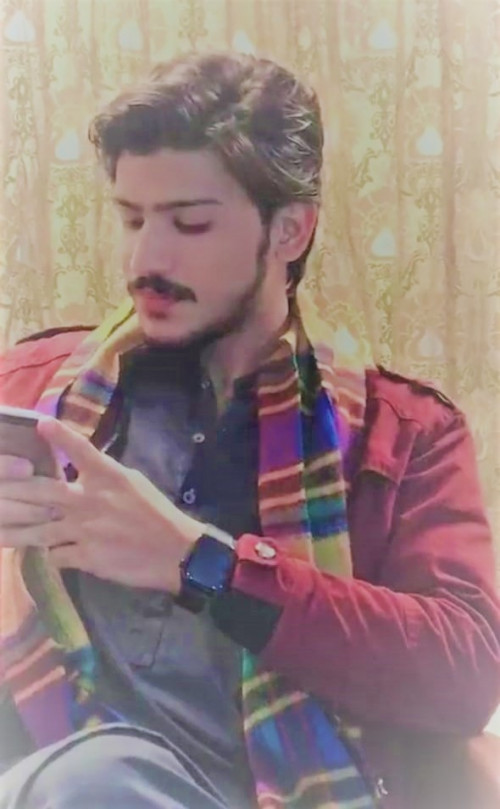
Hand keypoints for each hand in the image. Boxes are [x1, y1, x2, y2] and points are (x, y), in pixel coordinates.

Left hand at [0, 419, 200, 591]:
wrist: (176, 551)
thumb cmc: (156, 514)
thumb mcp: (133, 483)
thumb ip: (103, 475)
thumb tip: (77, 470)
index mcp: (108, 476)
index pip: (80, 449)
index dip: (59, 435)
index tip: (41, 423)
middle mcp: (90, 500)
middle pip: (40, 491)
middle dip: (10, 490)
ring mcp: (84, 530)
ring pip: (36, 530)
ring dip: (12, 530)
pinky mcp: (85, 557)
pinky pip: (54, 555)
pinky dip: (46, 554)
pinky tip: (38, 552)